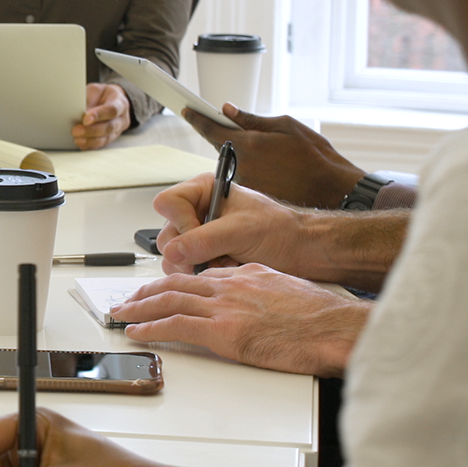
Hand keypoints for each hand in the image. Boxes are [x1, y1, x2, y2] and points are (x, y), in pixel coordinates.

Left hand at [73, 82, 130, 149]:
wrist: (111, 100)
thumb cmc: (102, 95)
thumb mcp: (96, 90)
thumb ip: (89, 99)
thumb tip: (79, 112)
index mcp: (120, 102)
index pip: (112, 110)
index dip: (99, 115)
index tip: (85, 119)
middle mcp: (122, 118)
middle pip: (109, 127)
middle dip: (91, 130)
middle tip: (76, 131)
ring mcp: (118, 130)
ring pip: (106, 138)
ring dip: (90, 140)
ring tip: (77, 139)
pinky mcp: (111, 138)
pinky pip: (102, 144)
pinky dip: (91, 146)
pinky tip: (82, 145)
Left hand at [114, 264, 368, 376]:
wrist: (334, 328)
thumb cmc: (321, 318)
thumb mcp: (288, 293)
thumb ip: (264, 296)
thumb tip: (255, 308)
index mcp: (246, 275)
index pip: (201, 276)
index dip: (176, 282)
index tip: (162, 289)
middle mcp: (230, 285)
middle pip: (177, 283)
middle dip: (148, 291)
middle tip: (130, 299)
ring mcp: (225, 307)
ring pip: (169, 300)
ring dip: (140, 307)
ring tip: (122, 314)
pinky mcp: (223, 331)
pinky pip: (176, 326)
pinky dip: (151, 327)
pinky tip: (136, 332)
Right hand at [154, 174, 317, 276]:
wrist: (301, 253)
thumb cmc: (280, 232)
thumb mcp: (242, 231)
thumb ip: (206, 239)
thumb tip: (173, 251)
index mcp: (204, 191)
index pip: (168, 203)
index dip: (181, 223)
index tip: (202, 237)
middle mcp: (197, 212)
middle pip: (166, 233)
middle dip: (188, 252)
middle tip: (211, 259)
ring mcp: (200, 236)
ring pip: (173, 255)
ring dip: (196, 265)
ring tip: (224, 263)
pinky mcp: (205, 256)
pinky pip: (186, 269)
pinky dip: (203, 274)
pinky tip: (226, 270)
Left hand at [183, 104, 365, 208]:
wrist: (332, 189)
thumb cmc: (314, 156)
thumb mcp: (286, 126)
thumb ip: (252, 119)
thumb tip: (228, 110)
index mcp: (248, 144)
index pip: (212, 129)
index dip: (198, 118)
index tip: (188, 111)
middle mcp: (242, 166)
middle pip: (220, 146)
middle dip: (223, 135)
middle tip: (238, 129)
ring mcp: (245, 183)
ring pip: (231, 163)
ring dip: (240, 155)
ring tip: (268, 154)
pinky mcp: (252, 195)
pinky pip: (242, 178)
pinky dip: (249, 170)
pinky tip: (270, 168)